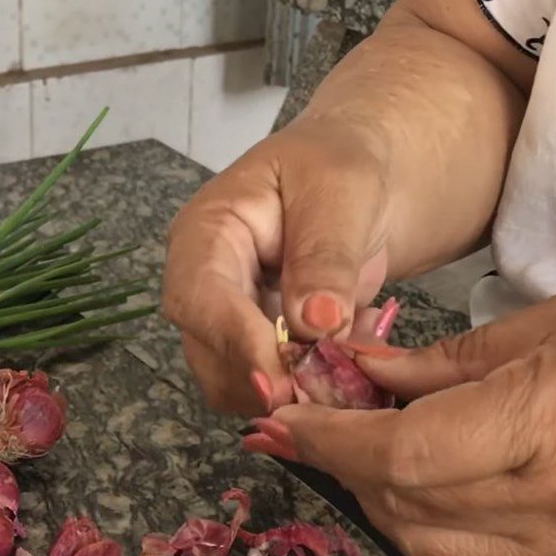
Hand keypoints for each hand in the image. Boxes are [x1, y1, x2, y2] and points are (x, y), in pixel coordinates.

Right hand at [163, 119, 390, 415]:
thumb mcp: (340, 190)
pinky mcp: (256, 346)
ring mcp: (226, 319)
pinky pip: (273, 386)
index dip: (235, 342)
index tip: (279, 380)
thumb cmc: (339, 167)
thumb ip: (325, 255)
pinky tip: (351, 351)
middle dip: (267, 379)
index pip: (199, 296)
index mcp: (205, 232)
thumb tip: (315, 321)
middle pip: (208, 352)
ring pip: (236, 382)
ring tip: (356, 349)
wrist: (355, 184)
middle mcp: (203, 283)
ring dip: (294, 388)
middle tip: (331, 387)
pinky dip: (312, 386)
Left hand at [244, 290, 555, 555]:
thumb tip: (359, 372)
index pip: (396, 454)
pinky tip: (407, 481)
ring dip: (370, 495)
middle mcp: (548, 506)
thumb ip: (439, 363)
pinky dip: (419, 519)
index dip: (327, 439)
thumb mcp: (544, 329)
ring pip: (425, 540)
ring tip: (345, 449)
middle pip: (399, 502)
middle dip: (336, 464)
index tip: (281, 418)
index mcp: (541, 431)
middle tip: (302, 425)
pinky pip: (468, 555)